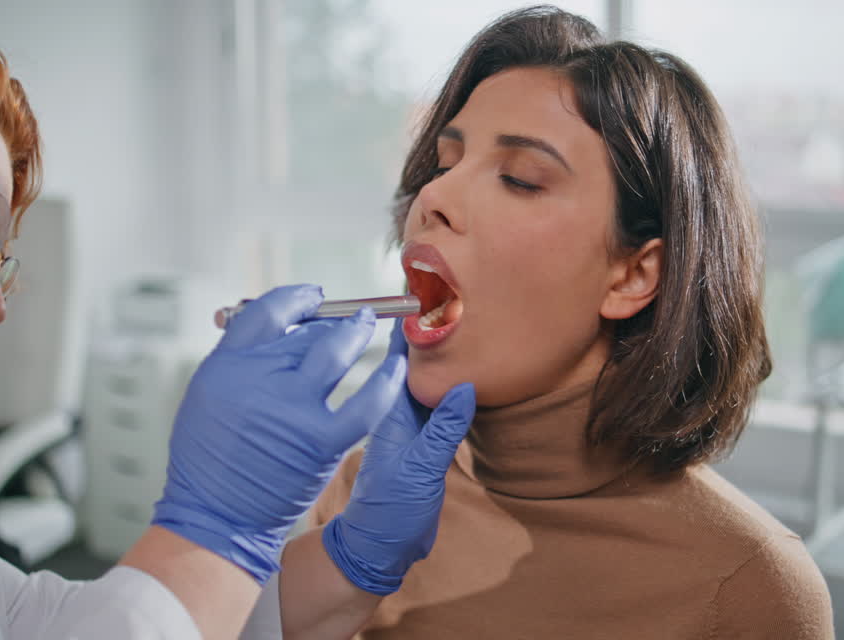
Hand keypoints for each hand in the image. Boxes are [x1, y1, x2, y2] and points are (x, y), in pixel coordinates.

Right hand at [151, 285, 404, 583]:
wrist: (216, 514)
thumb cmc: (210, 455)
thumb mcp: (208, 393)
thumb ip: (241, 356)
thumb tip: (282, 326)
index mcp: (226, 363)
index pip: (267, 311)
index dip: (295, 299)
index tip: (312, 298)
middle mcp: (258, 378)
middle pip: (306, 331)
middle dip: (330, 322)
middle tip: (348, 319)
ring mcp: (292, 407)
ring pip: (336, 352)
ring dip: (356, 333)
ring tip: (367, 324)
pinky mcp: (321, 440)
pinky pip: (364, 402)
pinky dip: (384, 382)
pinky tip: (395, 369)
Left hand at [321, 323, 475, 594]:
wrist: (379, 548)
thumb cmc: (391, 512)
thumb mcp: (422, 470)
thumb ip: (444, 430)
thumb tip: (464, 387)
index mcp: (392, 415)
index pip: (399, 360)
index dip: (411, 328)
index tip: (424, 295)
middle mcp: (396, 415)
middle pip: (410, 364)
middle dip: (424, 333)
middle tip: (444, 298)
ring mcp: (406, 428)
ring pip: (419, 382)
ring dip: (432, 357)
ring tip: (450, 326)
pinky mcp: (417, 444)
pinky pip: (427, 405)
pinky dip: (440, 386)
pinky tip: (456, 375)